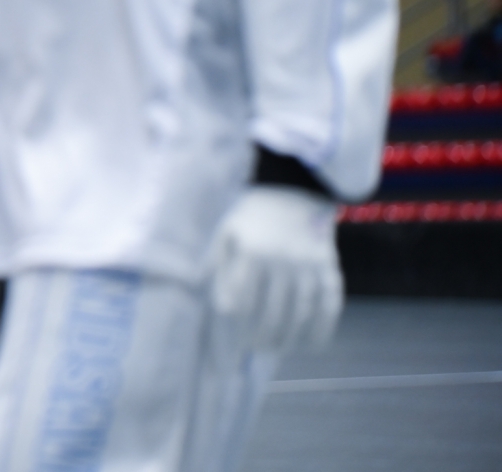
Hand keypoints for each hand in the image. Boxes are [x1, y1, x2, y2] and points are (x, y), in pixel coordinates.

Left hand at [210, 185, 342, 351]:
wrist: (294, 189)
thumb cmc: (251, 214)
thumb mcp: (226, 231)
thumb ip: (215, 265)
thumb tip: (207, 300)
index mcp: (251, 252)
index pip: (242, 301)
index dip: (236, 325)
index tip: (231, 339)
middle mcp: (282, 260)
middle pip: (272, 313)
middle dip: (261, 337)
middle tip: (253, 348)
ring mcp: (309, 265)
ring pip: (301, 314)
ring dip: (288, 338)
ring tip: (275, 349)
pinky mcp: (329, 268)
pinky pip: (329, 305)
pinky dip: (321, 330)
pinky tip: (310, 345)